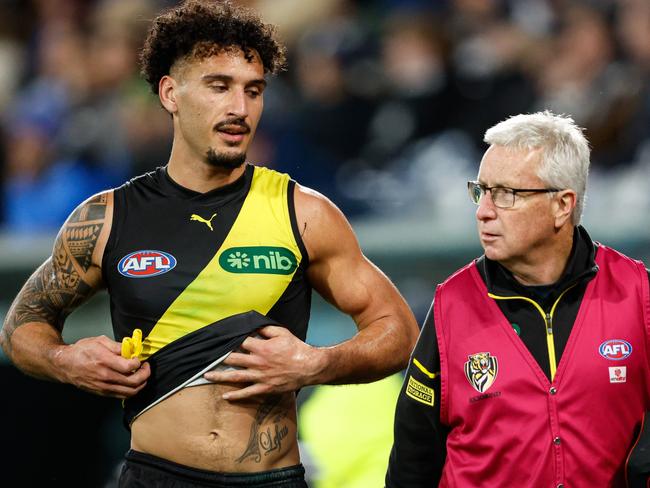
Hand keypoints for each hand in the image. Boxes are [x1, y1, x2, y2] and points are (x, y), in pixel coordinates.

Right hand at [56, 335, 149, 398]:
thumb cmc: (81, 351)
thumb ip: (118, 346)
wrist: (65, 365)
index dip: (139, 362)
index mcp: (104, 361)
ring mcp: (104, 387)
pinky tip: (132, 382)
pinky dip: (131, 390)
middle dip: (145, 374)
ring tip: (141, 375)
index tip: (138, 358)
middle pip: (134, 382)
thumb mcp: (100, 341)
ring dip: (141, 384)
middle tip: (146, 367)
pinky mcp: (102, 392)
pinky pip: (122, 396)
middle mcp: (105, 376)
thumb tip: (131, 348)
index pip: (130, 367)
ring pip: (130, 392)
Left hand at [203, 326, 323, 400]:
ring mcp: (260, 376)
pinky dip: (236, 395)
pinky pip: (247, 393)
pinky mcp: (265, 387)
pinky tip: (226, 396)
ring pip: (235, 376)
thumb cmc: (296, 348)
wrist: (309, 367)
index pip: (240, 342)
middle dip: (218, 358)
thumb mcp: (282, 333)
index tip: (219, 340)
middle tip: (205, 358)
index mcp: (261, 347)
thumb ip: (266, 329)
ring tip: (207, 376)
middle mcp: (258, 362)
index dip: (229, 340)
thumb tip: (254, 325)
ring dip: (220, 376)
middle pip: (233, 359)